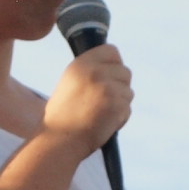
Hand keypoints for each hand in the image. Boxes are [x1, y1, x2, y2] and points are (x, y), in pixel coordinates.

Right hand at [40, 44, 131, 159]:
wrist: (60, 138)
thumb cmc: (63, 115)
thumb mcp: (71, 82)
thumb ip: (91, 72)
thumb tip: (115, 67)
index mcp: (81, 64)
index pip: (112, 51)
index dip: (115, 64)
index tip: (111, 77)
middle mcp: (95, 72)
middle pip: (125, 72)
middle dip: (119, 87)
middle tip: (104, 101)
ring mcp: (107, 88)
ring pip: (128, 92)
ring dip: (119, 104)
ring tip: (100, 114)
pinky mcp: (116, 105)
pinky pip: (127, 109)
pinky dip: (119, 118)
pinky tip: (103, 123)